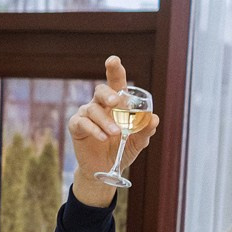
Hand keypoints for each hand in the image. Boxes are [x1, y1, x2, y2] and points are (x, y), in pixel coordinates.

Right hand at [67, 56, 159, 206]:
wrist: (104, 170)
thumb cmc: (121, 151)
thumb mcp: (137, 143)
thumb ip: (144, 131)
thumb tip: (154, 119)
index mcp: (116, 103)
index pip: (115, 82)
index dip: (114, 69)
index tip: (113, 60)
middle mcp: (100, 105)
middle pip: (101, 90)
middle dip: (108, 93)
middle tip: (116, 102)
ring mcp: (86, 114)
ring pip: (93, 109)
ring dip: (105, 121)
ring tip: (115, 133)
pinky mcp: (76, 127)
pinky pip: (82, 122)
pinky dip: (94, 129)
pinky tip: (103, 138)